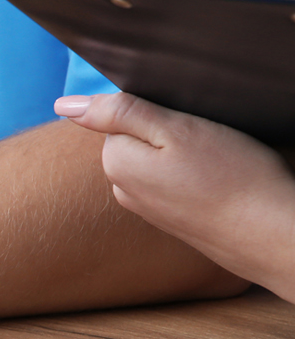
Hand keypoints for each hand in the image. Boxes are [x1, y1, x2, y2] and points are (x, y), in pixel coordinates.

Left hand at [55, 92, 294, 300]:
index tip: (188, 123)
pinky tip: (217, 182)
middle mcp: (123, 189)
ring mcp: (147, 207)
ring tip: (216, 163)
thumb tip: (64, 105)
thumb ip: (118, 113)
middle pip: (138, 138)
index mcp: (116, 162)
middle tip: (207, 143)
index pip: (121, 116)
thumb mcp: (175, 129)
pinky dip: (195, 176)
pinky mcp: (172, 217)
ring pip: (158, 160)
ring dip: (184, 155)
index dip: (160, 111)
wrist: (273, 233)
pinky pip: (176, 182)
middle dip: (169, 132)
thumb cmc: (231, 177)